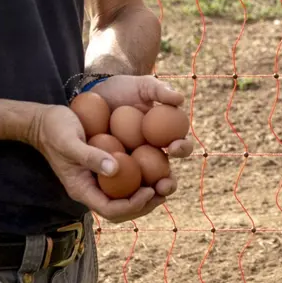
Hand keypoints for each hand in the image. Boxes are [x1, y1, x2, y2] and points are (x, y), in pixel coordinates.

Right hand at [27, 103, 163, 222]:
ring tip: (167, 181)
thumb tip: (116, 170)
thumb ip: (90, 157)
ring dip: (149, 193)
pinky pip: (127, 180)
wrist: (44, 121)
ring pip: (128, 197)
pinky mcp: (106, 168)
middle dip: (146, 204)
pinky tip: (158, 164)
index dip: (132, 205)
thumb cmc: (54, 129)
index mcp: (82, 190)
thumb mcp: (69, 142)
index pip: (110, 210)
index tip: (150, 190)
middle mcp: (93, 189)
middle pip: (123, 210)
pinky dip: (143, 177)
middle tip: (165, 189)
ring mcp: (99, 180)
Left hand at [90, 75, 198, 195]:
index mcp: (166, 136)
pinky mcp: (113, 169)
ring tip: (145, 197)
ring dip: (148, 196)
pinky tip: (119, 195)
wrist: (99, 93)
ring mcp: (133, 164)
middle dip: (168, 184)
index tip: (174, 146)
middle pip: (166, 174)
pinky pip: (120, 185)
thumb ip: (161, 90)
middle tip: (164, 186)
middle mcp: (153, 154)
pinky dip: (123, 192)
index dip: (182, 148)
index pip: (181, 146)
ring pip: (145, 186)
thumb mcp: (143, 85)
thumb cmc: (125, 88)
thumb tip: (179, 99)